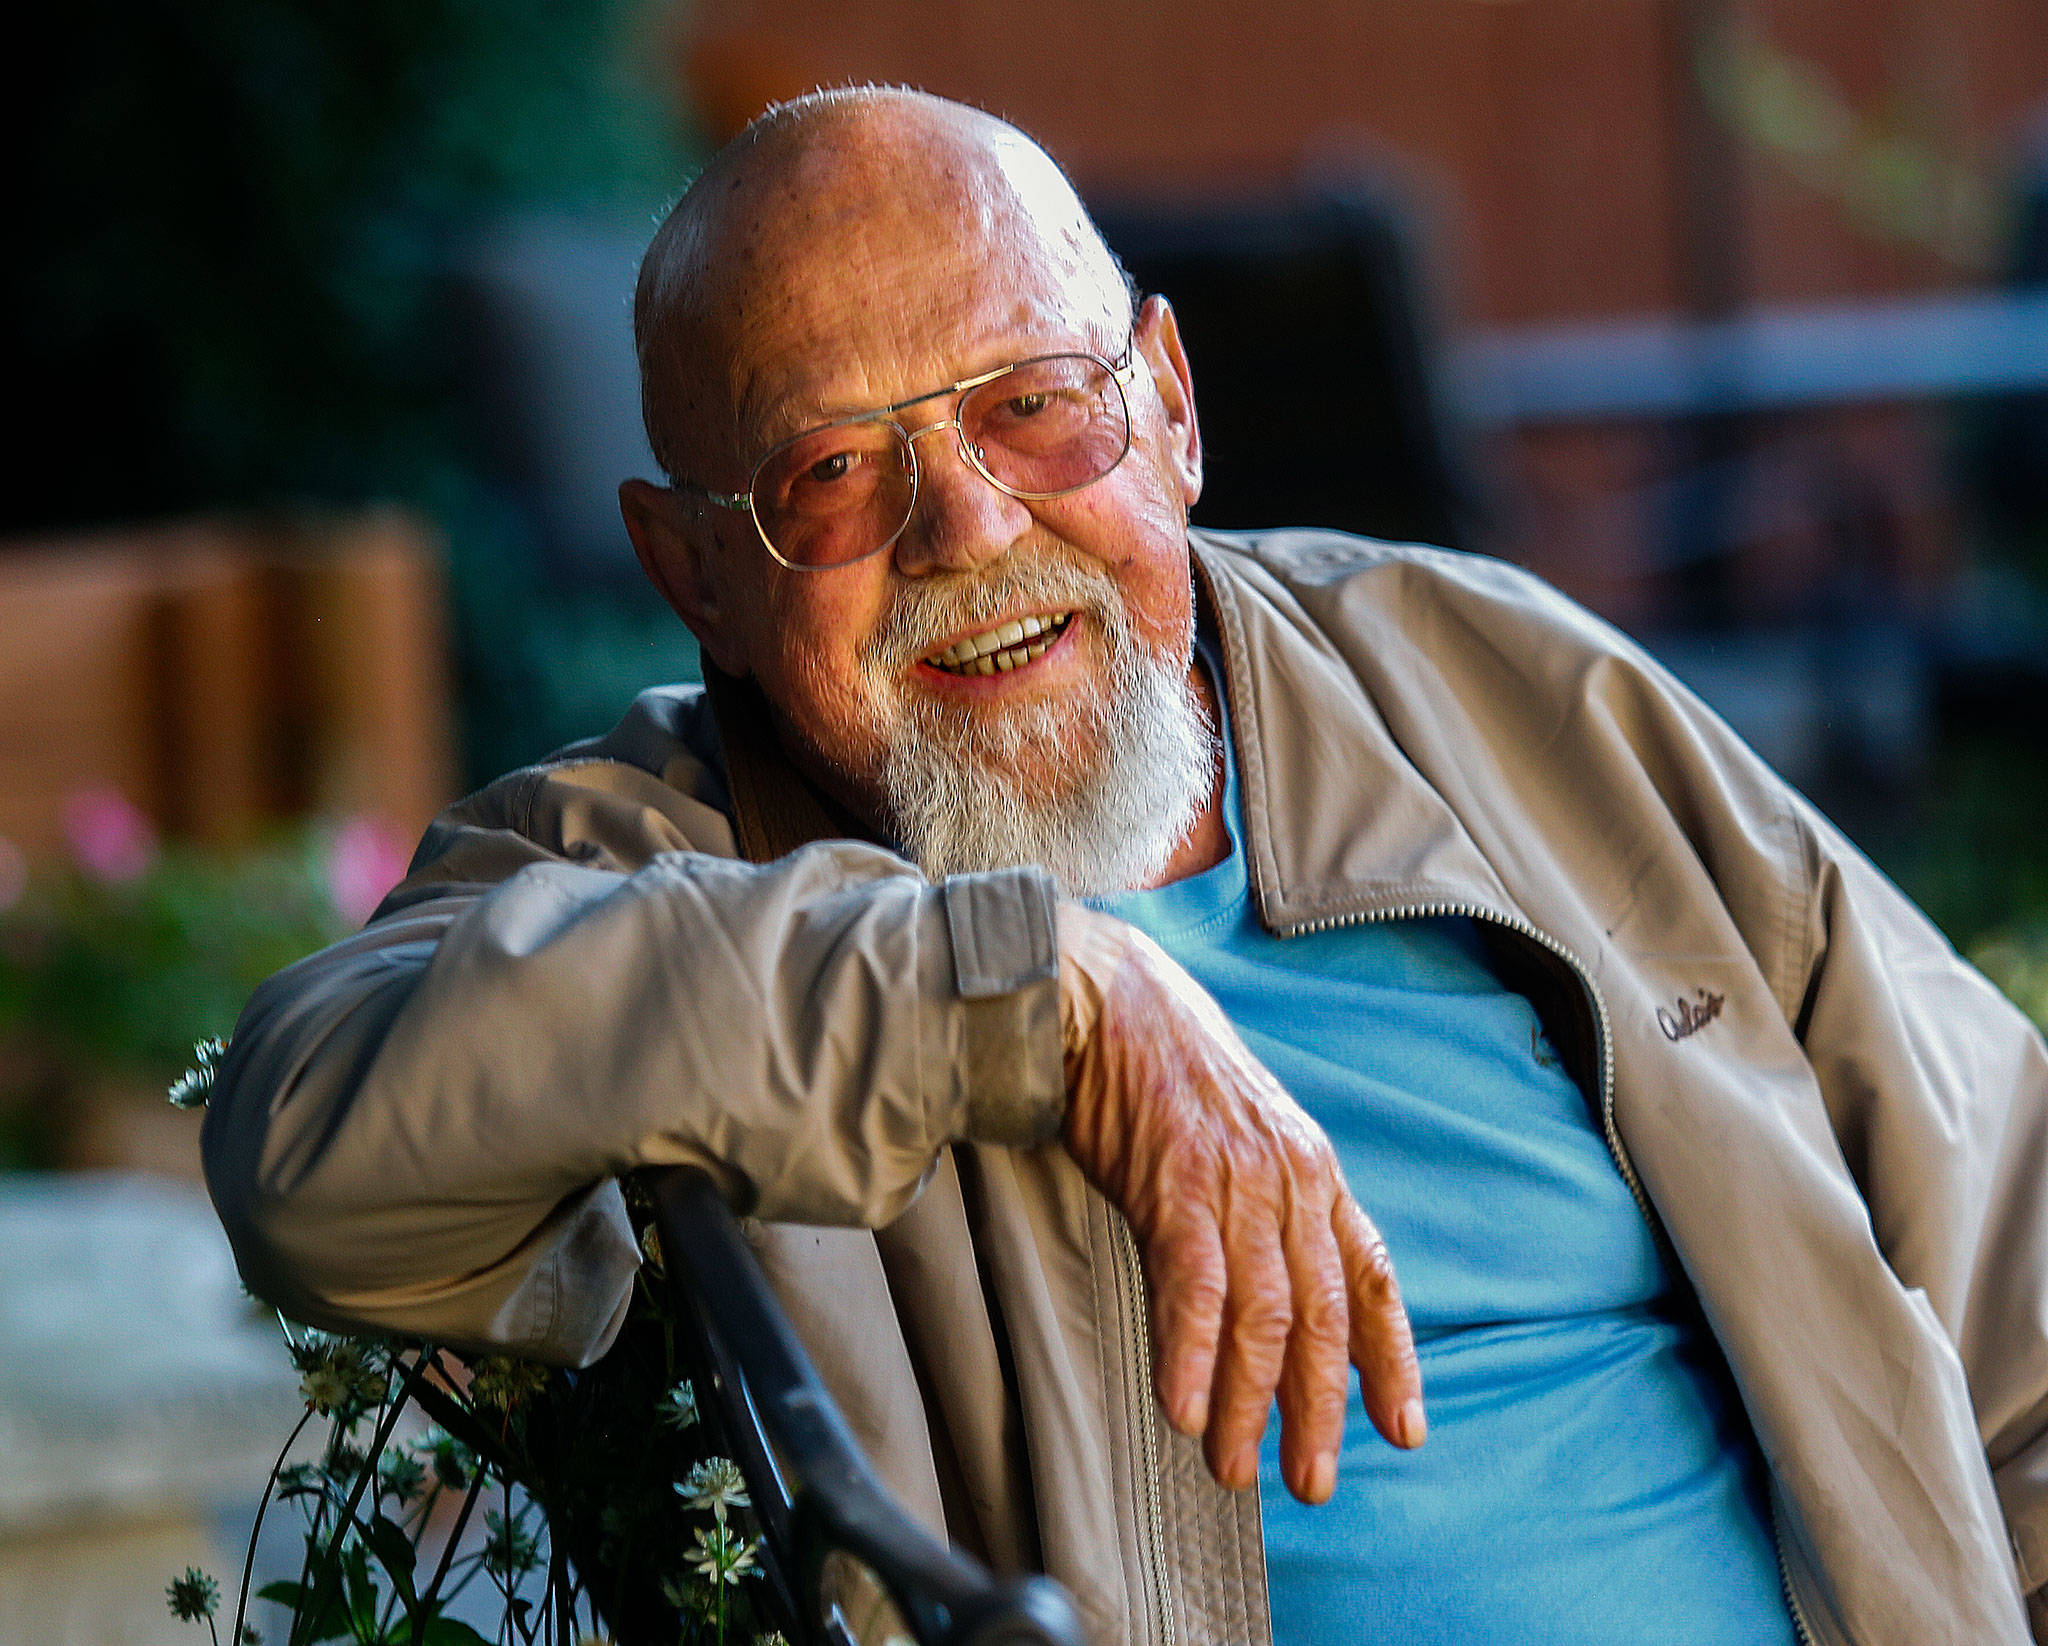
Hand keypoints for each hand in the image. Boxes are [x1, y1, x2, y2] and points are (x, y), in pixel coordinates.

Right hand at [1055, 903, 1424, 1503]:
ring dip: (1248, 1403)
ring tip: (1233, 1468)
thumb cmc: (1162, 1065)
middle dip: (1321, 1409)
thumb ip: (1264, 1201)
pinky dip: (1190, 1353)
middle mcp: (1289, 1178)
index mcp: (1311, 1167)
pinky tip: (1182, 1408)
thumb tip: (1264, 1281)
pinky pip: (1194, 1285)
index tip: (1404, 1429)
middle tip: (1311, 1483)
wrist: (1105, 996)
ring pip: (1263, 1315)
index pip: (1370, 1276)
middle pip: (1322, 1314)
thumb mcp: (1241, 1131)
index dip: (1391, 1357)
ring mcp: (1236, 1181)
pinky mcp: (1175, 1181)